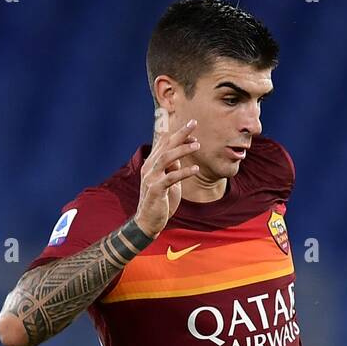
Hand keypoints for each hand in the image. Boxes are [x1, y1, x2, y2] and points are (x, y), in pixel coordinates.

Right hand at [134, 120, 199, 237]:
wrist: (148, 222)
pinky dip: (184, 172)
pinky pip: (171, 177)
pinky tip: (195, 169)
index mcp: (151, 164)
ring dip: (183, 150)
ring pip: (166, 157)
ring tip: (198, 145)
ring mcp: (151, 178)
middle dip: (180, 133)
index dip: (178, 134)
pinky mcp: (156, 190)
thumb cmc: (160, 201)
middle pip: (165, 145)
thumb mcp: (168, 182)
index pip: (164, 143)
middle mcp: (149, 168)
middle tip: (194, 123)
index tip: (192, 129)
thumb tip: (180, 157)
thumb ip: (172, 168)